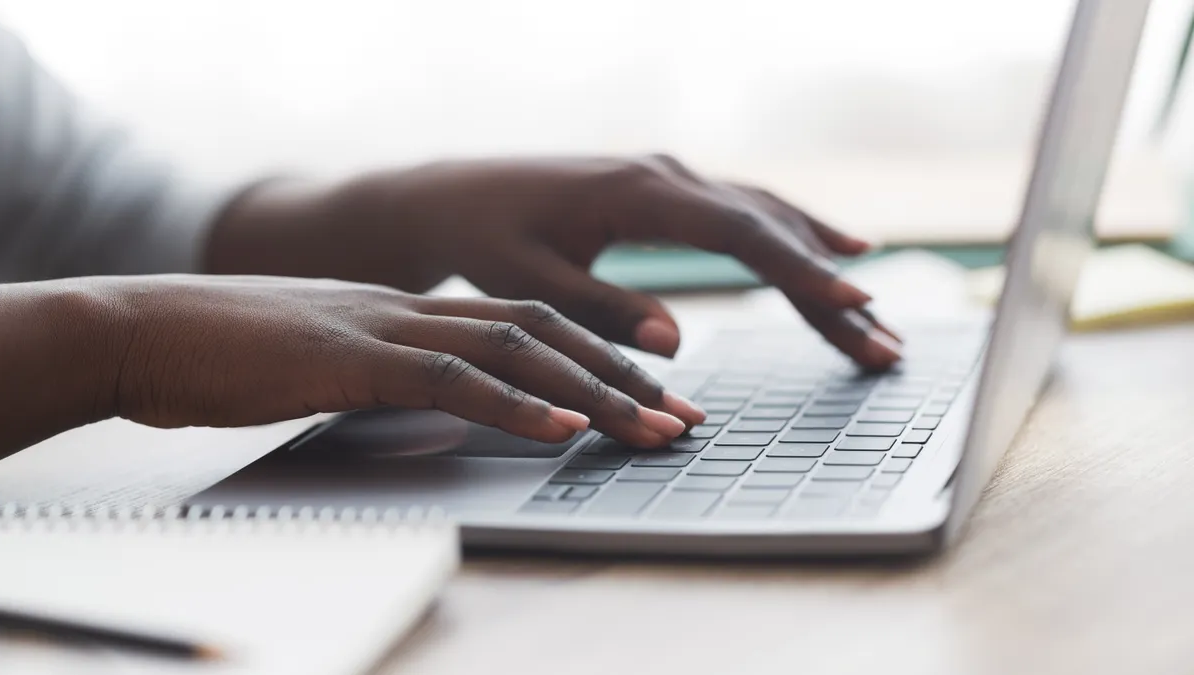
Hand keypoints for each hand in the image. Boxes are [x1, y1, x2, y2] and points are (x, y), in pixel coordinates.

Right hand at [27, 276, 702, 453]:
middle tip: (687, 419)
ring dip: (591, 392)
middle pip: (543, 332)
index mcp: (413, 311)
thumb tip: (448, 408)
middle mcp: (413, 310)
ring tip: (652, 428)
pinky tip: (559, 427)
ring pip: (514, 350)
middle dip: (623, 378)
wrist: (142, 329)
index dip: (598, 359)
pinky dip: (510, 404)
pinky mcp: (347, 358)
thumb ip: (392, 376)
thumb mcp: (332, 364)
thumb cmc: (231, 356)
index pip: (529, 326)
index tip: (653, 397)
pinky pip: (445, 379)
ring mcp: (383, 328)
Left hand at [209, 155, 901, 368]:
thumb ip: (602, 311)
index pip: (740, 234)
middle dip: (829, 287)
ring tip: (873, 315)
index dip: (801, 272)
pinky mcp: (666, 190)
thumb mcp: (530, 284)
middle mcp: (665, 173)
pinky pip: (745, 212)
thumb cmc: (484, 239)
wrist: (450, 196)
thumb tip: (677, 341)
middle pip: (770, 228)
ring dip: (821, 263)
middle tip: (884, 343)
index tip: (855, 306)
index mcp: (638, 193)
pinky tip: (830, 251)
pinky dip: (792, 236)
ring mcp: (670, 176)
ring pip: (766, 217)